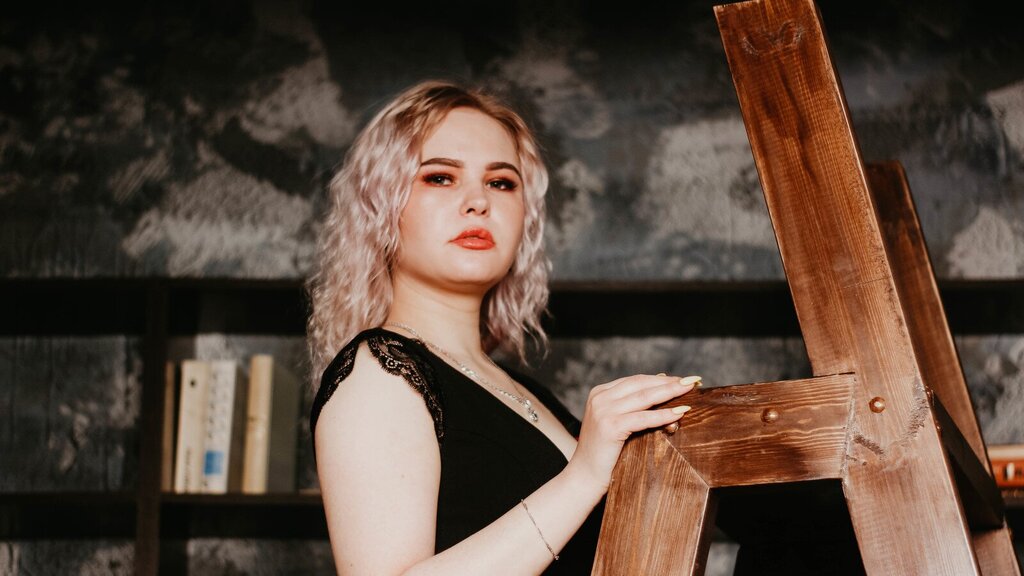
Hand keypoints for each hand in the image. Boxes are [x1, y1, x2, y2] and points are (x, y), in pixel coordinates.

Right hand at [567, 374, 699, 492]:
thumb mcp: (615, 424)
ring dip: (670, 392)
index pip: (636, 380)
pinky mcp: (610, 426)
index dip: (660, 379)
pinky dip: (663, 414)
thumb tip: (663, 391)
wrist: (584, 477)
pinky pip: (643, 418)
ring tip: (689, 390)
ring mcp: (603, 411)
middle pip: (641, 384)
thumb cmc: (604, 454)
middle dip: (669, 382)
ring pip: (644, 397)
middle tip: (692, 380)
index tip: (681, 380)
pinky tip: (679, 412)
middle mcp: (600, 397)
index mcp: (600, 393)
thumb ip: (631, 408)